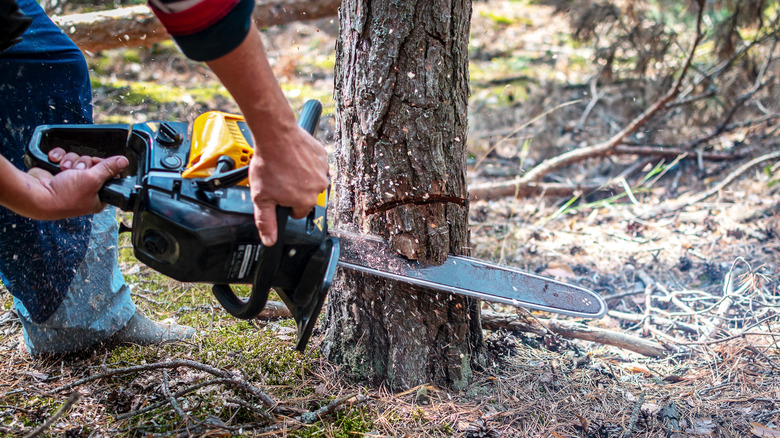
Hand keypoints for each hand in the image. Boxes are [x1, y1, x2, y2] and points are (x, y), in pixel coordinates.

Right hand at [5, 148, 128, 219]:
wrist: (36, 195)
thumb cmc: (64, 196)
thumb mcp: (93, 180)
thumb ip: (108, 169)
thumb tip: (124, 162)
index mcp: (97, 196)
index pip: (109, 176)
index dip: (104, 167)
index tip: (98, 164)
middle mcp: (85, 189)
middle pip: (93, 165)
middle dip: (84, 163)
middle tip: (79, 170)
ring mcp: (70, 181)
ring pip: (78, 160)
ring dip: (70, 161)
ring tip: (64, 170)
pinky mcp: (58, 173)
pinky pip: (63, 157)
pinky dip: (59, 157)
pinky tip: (55, 162)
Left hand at [205, 22, 329, 245]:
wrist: (275, 135)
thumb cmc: (268, 164)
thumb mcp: (261, 197)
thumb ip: (266, 222)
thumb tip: (270, 241)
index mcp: (305, 201)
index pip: (297, 212)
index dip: (285, 204)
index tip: (277, 193)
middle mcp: (318, 188)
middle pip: (305, 196)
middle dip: (294, 190)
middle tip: (279, 177)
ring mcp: (322, 171)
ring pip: (311, 181)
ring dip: (301, 176)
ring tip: (285, 166)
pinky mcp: (323, 156)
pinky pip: (316, 165)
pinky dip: (306, 163)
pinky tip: (293, 157)